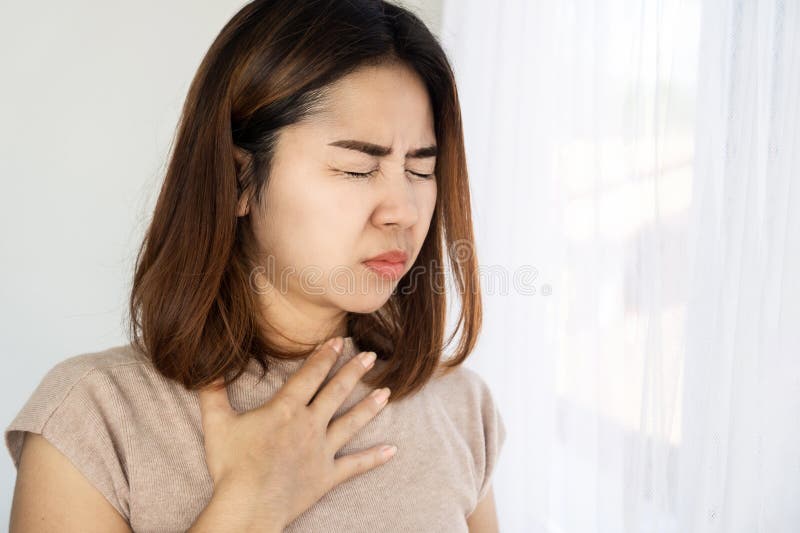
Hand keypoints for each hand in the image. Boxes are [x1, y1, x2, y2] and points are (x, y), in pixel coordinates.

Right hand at [195, 337, 394, 526]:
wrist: (248, 505)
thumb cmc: (232, 465)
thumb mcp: (217, 424)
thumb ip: (212, 393)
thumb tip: (204, 368)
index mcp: (286, 409)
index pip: (310, 375)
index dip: (324, 356)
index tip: (340, 341)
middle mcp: (309, 425)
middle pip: (336, 392)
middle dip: (354, 372)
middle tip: (372, 357)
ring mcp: (321, 450)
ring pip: (351, 423)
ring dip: (370, 407)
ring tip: (386, 392)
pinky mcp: (327, 475)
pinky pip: (355, 465)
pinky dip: (374, 457)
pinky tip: (392, 450)